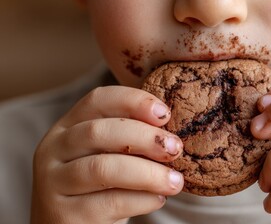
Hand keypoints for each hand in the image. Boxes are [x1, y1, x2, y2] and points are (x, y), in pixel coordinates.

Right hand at [31, 86, 183, 223]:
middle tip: (175, 148)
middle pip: (98, 131)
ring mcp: (54, 184)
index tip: (165, 114)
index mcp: (67, 127)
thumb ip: (129, 138)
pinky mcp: (65, 215)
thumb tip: (171, 127)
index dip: (133, 101)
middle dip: (144, 137)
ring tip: (175, 181)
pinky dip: (142, 199)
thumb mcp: (109, 155)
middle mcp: (53, 150)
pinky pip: (110, 202)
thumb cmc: (100, 187)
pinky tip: (158, 199)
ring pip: (103, 169)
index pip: (98, 100)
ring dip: (148, 173)